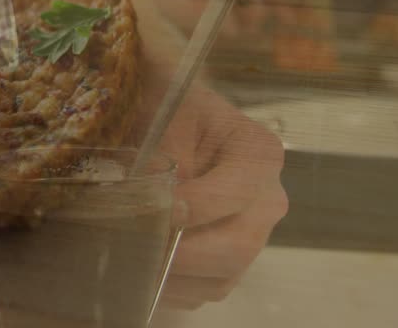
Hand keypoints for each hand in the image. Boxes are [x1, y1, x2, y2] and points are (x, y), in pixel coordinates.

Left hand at [154, 86, 288, 308]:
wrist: (174, 118)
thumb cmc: (174, 108)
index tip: (158, 210)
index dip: (196, 207)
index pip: (235, 193)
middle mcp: (266, 199)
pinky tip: (140, 270)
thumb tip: (156, 198)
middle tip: (136, 246)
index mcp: (259, 154)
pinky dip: (173, 288)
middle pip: (236, 246)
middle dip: (181, 253)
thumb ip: (165, 151)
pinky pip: (206, 289)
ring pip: (221, 278)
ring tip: (131, 258)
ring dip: (173, 277)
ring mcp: (251, 234)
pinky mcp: (230, 260)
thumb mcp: (169, 113)